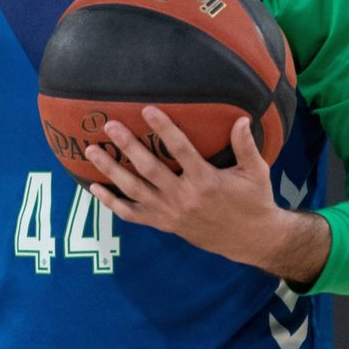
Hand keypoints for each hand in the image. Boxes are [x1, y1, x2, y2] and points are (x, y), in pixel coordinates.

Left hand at [84, 106, 327, 278]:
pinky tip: (94, 189)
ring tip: (92, 151)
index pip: (180, 150)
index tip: (147, 109)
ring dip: (111, 170)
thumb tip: (241, 118)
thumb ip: (246, 145)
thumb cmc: (253, 201)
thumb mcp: (256, 172)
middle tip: (109, 125)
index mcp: (206, 181)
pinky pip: (132, 215)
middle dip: (127, 146)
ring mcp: (169, 213)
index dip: (163, 128)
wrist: (249, 239)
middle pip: (149, 169)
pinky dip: (111, 203)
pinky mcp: (163, 224)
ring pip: (134, 190)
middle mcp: (183, 197)